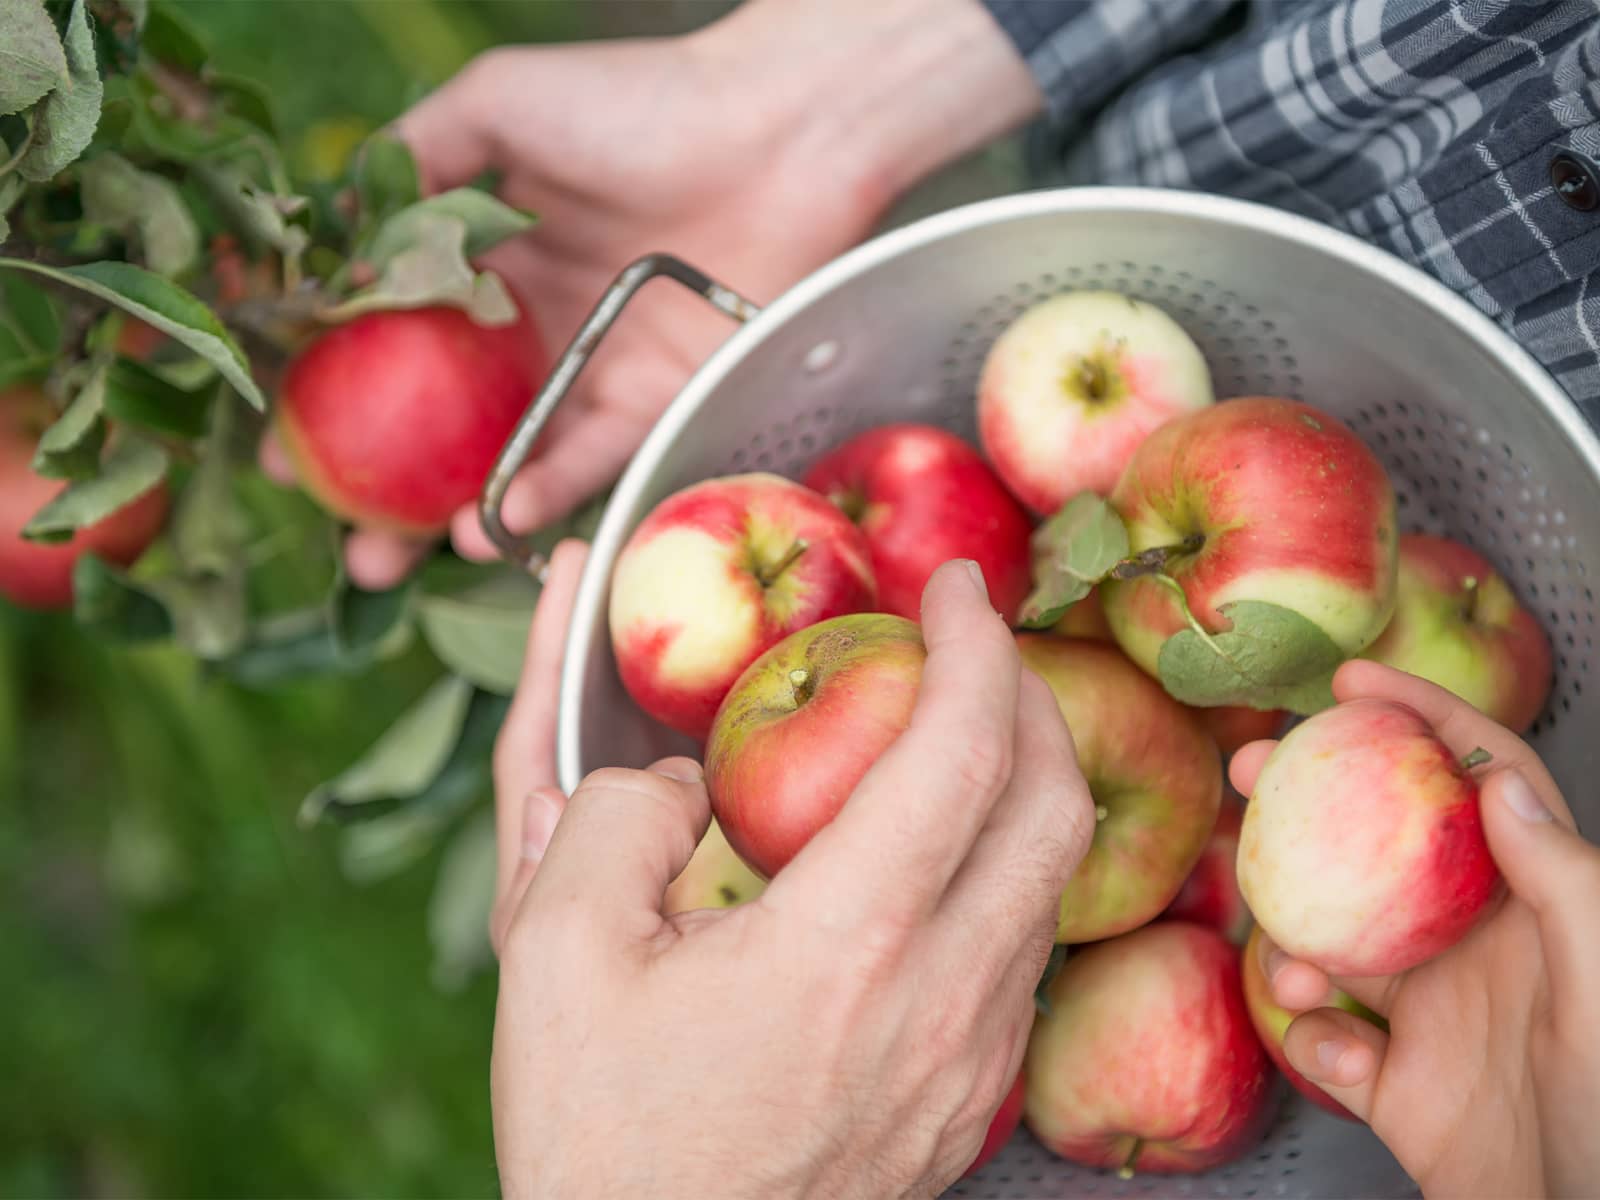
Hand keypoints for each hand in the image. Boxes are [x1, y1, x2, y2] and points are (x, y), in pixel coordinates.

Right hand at [264, 0, 1040, 588]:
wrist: (778, 129)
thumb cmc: (642, 100)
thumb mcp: (501, 104)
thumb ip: (417, 160)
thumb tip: (333, 233)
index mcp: (491, 262)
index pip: (399, 346)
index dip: (342, 400)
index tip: (292, 452)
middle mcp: (537, 327)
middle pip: (450, 425)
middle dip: (396, 493)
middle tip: (352, 543)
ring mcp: (596, 370)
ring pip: (514, 458)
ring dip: (460, 512)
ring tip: (406, 553)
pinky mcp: (658, 400)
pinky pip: (593, 457)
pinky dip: (543, 488)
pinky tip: (495, 517)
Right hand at [489, 560, 1092, 1197]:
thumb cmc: (605, 1138)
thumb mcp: (553, 956)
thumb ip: (606, 817)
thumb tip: (674, 776)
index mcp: (845, 944)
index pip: (961, 748)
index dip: (972, 642)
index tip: (955, 587)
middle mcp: (942, 997)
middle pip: (1055, 804)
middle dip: (1031, 694)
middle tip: (974, 645)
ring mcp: (973, 1060)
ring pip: (1056, 881)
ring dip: (1029, 781)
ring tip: (962, 734)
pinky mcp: (970, 1103)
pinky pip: (1024, 952)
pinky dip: (1008, 867)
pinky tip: (937, 860)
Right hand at [1233, 660, 1599, 1198]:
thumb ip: (1563, 882)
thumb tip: (1498, 779)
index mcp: (1539, 910)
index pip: (1480, 785)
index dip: (1422, 720)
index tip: (1350, 684)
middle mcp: (1482, 950)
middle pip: (1382, 846)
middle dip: (1315, 802)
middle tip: (1249, 769)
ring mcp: (1436, 1018)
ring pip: (1337, 940)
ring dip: (1297, 941)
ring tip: (1295, 970)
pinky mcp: (1401, 1086)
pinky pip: (1330, 1040)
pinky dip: (1316, 1040)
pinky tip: (1343, 1056)